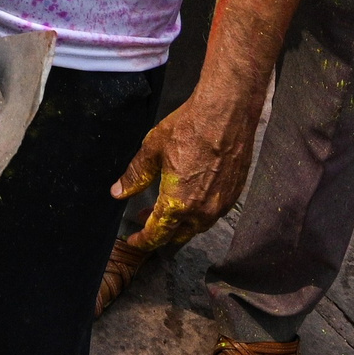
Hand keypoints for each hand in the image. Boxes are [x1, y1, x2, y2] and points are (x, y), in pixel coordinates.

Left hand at [111, 89, 261, 251]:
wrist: (226, 114)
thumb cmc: (188, 128)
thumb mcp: (152, 150)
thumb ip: (135, 176)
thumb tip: (118, 192)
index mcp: (178, 203)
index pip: (157, 234)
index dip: (142, 241)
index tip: (132, 240)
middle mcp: (202, 211)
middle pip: (179, 235)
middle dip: (161, 232)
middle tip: (145, 218)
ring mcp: (221, 205)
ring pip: (198, 226)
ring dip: (180, 223)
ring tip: (167, 208)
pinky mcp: (234, 195)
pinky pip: (213, 213)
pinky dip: (198, 212)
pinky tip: (191, 196)